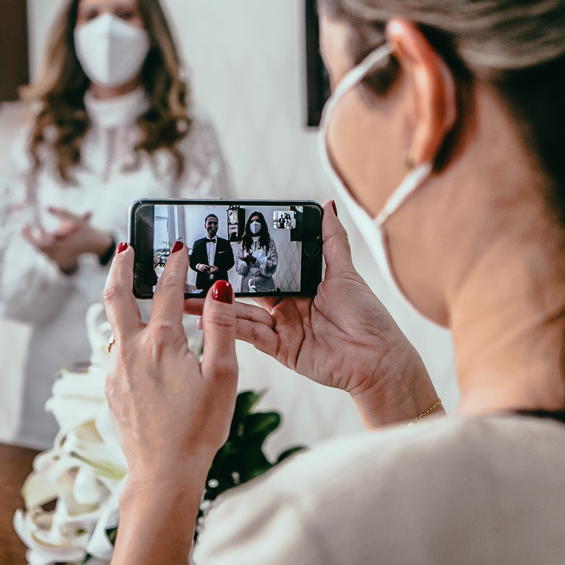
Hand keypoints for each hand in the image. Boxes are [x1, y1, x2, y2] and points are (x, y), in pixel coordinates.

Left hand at [22, 207, 112, 272]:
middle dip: (29, 238)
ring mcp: (60, 255)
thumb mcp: (72, 217)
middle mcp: (58, 250)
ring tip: (31, 228)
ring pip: (41, 251)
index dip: (29, 236)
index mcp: (60, 241)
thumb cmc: (82, 227)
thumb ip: (59, 212)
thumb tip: (46, 208)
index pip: (38, 242)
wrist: (92, 242)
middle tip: (23, 228)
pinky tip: (42, 232)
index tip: (25, 226)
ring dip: (35, 241)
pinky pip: (46, 253)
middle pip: (37, 247)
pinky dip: (42, 244)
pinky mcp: (60, 257)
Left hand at [103, 242, 238, 483]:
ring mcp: (116, 371)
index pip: (166, 290)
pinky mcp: (113, 389)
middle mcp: (130, 351)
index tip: (178, 247)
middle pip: (116, 296)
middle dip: (120, 267)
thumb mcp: (221, 376)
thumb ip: (220, 328)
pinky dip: (123, 333)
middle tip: (125, 248)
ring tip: (129, 287)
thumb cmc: (198, 429)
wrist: (163, 473)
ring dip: (120, 300)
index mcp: (160, 343)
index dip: (174, 264)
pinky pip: (115, 351)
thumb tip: (218, 289)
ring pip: (112, 325)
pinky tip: (135, 341)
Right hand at [187, 202, 435, 425]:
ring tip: (186, 297)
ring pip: (242, 315)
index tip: (219, 248)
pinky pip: (251, 336)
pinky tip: (207, 319)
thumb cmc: (369, 317)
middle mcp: (288, 308)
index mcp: (301, 288)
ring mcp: (282, 330)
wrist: (378, 359)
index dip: (244, 262)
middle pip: (248, 293)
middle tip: (191, 273)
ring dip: (215, 307)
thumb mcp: (346, 272)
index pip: (266, 271)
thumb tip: (326, 205)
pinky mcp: (281, 350)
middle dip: (220, 285)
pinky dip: (229, 328)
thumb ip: (330, 240)